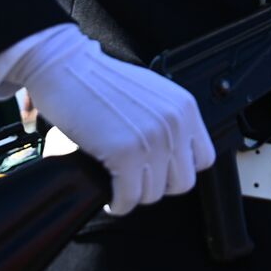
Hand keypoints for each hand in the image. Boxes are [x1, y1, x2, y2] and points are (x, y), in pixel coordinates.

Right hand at [6, 24, 215, 215]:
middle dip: (157, 186)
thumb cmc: (100, 79)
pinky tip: (109, 195)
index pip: (204, 158)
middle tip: (137, 181)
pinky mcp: (125, 154)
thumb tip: (169, 156)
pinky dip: (118, 203)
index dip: (181, 169)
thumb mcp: (150, 94)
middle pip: (182, 182)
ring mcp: (152, 140)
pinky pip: (129, 198)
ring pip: (154, 194)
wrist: (66, 67)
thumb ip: (167, 120)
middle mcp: (175, 124)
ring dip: (134, 195)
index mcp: (185, 108)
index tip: (162, 171)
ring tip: (119, 186)